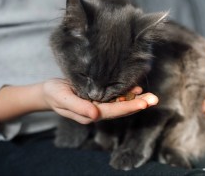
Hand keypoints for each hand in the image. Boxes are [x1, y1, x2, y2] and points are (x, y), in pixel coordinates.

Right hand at [42, 79, 157, 123]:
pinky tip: (135, 89)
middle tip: (154, 99)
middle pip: (120, 109)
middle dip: (138, 104)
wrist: (50, 92)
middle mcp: (97, 111)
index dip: (128, 107)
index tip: (143, 103)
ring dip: (135, 100)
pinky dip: (126, 94)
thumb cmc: (54, 93)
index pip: (112, 111)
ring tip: (150, 95)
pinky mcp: (99, 97)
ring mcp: (99, 105)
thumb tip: (96, 115)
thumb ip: (78, 108)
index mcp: (89, 113)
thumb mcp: (63, 99)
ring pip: (120, 104)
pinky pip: (115, 97)